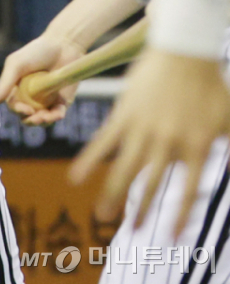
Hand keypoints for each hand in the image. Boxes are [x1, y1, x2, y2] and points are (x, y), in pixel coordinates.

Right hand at [0, 33, 85, 124]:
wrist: (64, 45)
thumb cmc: (37, 52)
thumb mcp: (17, 64)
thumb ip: (5, 83)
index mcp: (17, 88)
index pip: (14, 105)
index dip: (18, 110)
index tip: (26, 109)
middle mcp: (31, 96)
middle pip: (27, 116)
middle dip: (31, 120)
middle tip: (37, 117)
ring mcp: (47, 100)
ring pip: (43, 119)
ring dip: (44, 122)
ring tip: (47, 117)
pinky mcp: (62, 101)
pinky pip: (58, 114)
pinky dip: (57, 116)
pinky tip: (58, 113)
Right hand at [70, 48, 229, 233]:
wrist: (184, 50)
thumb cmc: (211, 85)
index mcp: (197, 146)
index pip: (188, 190)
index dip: (180, 215)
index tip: (172, 237)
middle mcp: (168, 142)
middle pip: (152, 183)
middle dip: (141, 209)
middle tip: (132, 230)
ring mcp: (143, 128)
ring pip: (125, 168)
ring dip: (113, 193)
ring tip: (102, 215)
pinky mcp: (123, 115)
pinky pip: (103, 141)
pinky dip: (89, 160)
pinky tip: (76, 177)